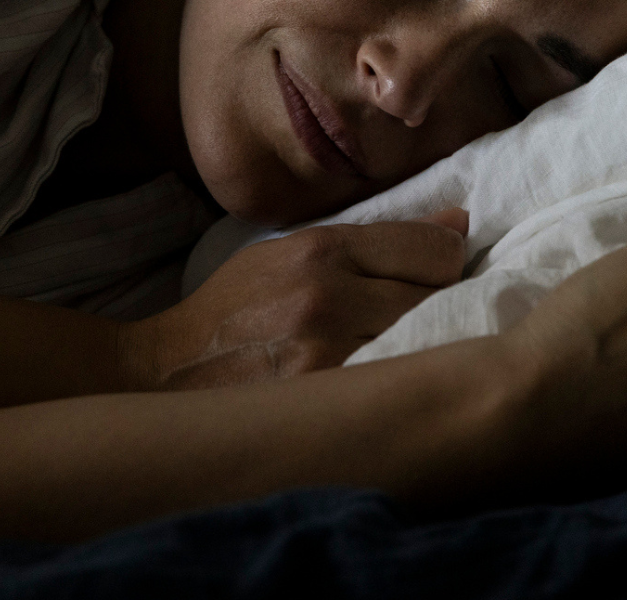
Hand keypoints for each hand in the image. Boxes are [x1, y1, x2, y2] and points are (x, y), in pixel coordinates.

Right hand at [126, 208, 469, 389]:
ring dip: (426, 344)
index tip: (441, 269)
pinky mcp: (324, 400)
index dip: (447, 259)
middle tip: (425, 312)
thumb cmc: (235, 308)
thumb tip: (457, 225)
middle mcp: (328, 297)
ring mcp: (328, 355)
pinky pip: (395, 384)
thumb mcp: (292, 252)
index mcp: (320, 250)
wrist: (170, 370)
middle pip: (436, 298)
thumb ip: (375, 239)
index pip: (432, 249)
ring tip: (409, 346)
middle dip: (441, 302)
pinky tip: (390, 381)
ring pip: (423, 344)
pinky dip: (402, 381)